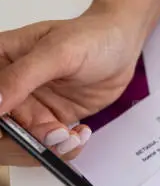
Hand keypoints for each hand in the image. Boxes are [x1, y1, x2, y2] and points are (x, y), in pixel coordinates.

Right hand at [0, 10, 142, 165]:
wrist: (121, 48)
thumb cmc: (91, 38)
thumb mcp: (56, 53)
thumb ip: (22, 77)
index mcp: (0, 61)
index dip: (0, 119)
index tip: (18, 128)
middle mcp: (10, 86)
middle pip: (1, 128)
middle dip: (22, 141)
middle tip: (53, 136)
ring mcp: (31, 105)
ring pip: (23, 141)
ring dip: (47, 147)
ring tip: (72, 138)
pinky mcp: (52, 119)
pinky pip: (48, 144)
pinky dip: (64, 147)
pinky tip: (80, 134)